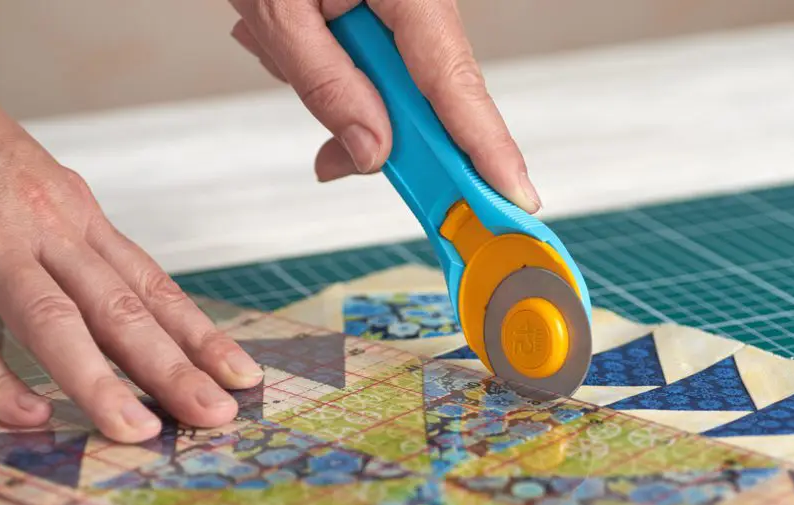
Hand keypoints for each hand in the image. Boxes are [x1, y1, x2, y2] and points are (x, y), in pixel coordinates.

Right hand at [0, 70, 263, 442]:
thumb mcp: (50, 201)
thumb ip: (88, 259)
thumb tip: (139, 319)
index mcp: (83, 223)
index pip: (154, 289)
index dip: (202, 337)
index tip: (244, 377)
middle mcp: (49, 233)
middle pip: (121, 310)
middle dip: (171, 368)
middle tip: (214, 415)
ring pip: (53, 318)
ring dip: (97, 379)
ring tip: (135, 429)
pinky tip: (31, 413)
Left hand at [228, 0, 541, 212]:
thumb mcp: (278, 8)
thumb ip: (326, 84)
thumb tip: (371, 151)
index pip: (456, 84)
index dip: (488, 148)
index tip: (515, 197)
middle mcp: (420, 0)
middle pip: (431, 97)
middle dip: (382, 128)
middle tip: (341, 156)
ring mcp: (406, 8)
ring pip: (395, 88)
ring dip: (338, 90)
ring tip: (278, 46)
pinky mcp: (385, 15)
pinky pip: (373, 66)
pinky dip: (330, 70)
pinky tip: (288, 40)